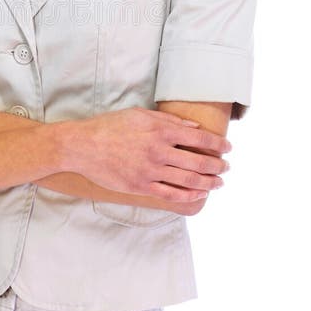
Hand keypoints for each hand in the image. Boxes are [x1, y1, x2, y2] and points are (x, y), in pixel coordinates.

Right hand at [60, 107, 230, 202]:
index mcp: (160, 130)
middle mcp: (159, 151)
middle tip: (226, 167)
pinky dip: (188, 195)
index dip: (218, 144)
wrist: (82, 146)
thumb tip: (194, 127)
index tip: (227, 148)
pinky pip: (170, 194)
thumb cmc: (110, 126)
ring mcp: (150, 171)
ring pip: (188, 180)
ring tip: (218, 183)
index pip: (200, 138)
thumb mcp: (139, 115)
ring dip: (208, 183)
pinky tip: (198, 195)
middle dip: (218, 166)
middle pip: (199, 162)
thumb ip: (168, 120)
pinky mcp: (140, 186)